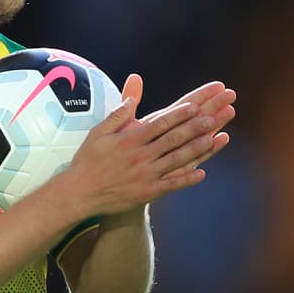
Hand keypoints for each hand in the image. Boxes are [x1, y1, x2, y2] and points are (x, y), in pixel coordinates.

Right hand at [63, 74, 232, 213]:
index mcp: (130, 139)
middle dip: (195, 127)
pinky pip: (171, 185)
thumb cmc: (88, 160)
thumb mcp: (98, 133)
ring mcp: (145, 175)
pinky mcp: (147, 192)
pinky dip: (187, 179)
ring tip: (214, 139)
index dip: (179, 114)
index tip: (195, 105)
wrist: (79, 193)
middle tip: (213, 118)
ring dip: (196, 149)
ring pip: (176, 160)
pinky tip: (202, 173)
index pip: (160, 123)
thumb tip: (132, 99)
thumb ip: (117, 115)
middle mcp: (140, 155)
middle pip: (173, 139)